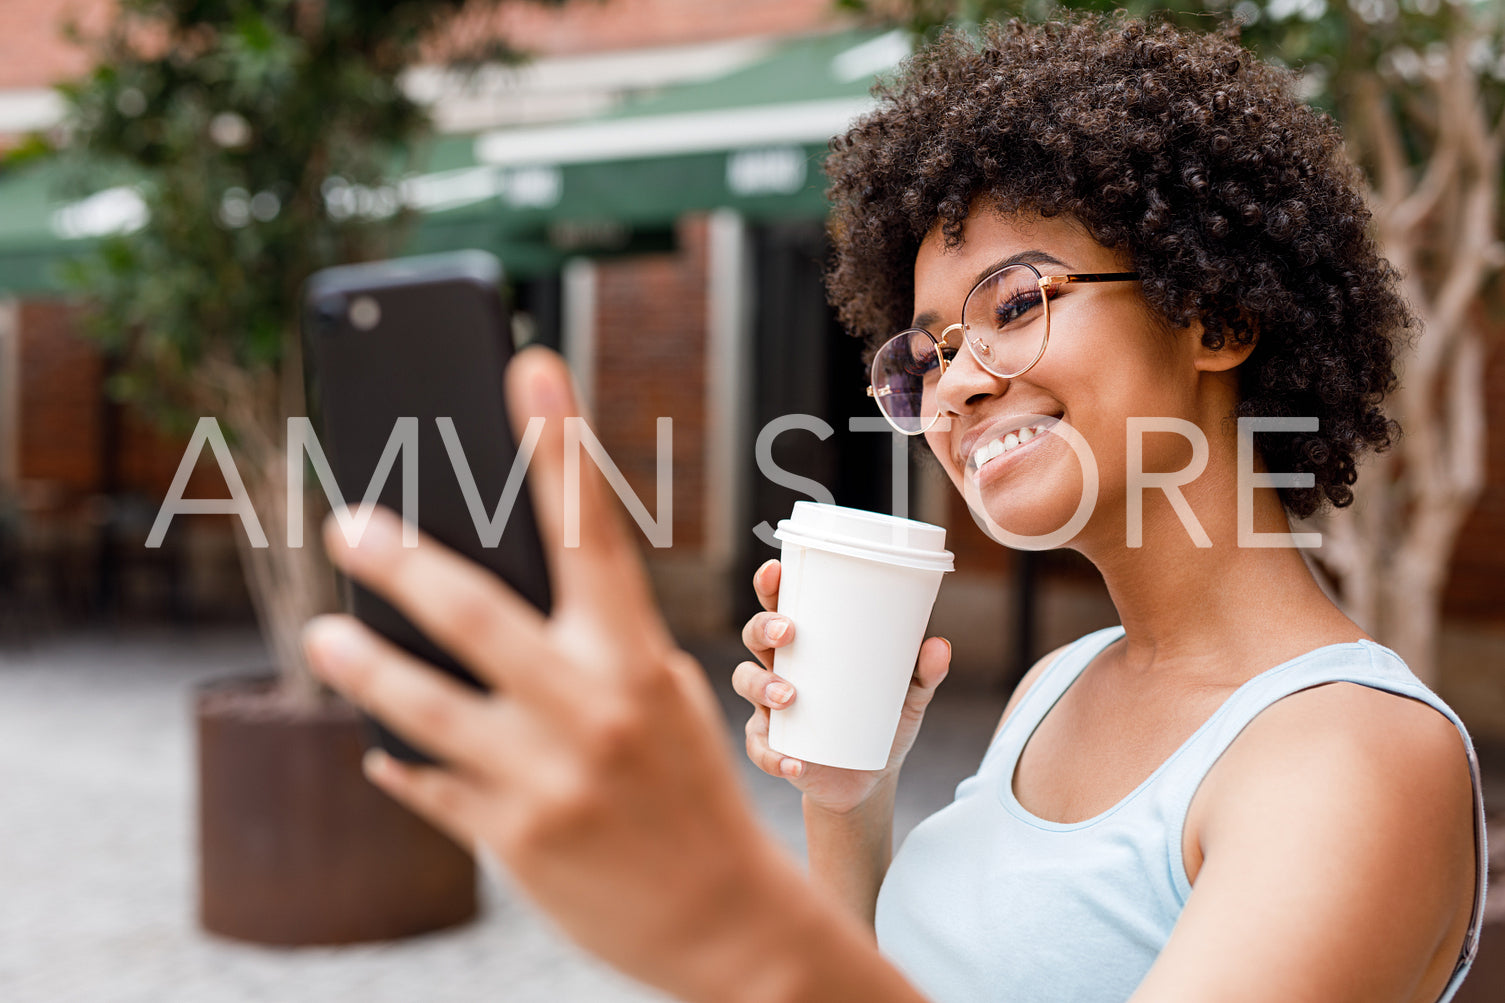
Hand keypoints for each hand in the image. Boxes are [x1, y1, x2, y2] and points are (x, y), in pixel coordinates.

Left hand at [303, 348, 810, 1002]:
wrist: (726, 921)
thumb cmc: (689, 790)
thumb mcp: (662, 700)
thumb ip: (590, 650)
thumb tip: (488, 600)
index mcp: (639, 658)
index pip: (593, 532)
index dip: (560, 444)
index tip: (529, 368)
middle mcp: (593, 709)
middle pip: (475, 613)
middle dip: (403, 561)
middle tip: (348, 526)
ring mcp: (548, 778)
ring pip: (425, 706)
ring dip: (363, 667)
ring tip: (323, 640)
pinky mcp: (513, 840)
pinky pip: (430, 785)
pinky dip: (399, 764)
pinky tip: (376, 750)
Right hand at [732, 558, 951, 815]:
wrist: (871, 778)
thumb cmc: (882, 721)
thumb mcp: (908, 696)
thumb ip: (924, 674)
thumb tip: (939, 645)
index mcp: (809, 645)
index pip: (782, 605)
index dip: (771, 586)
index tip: (777, 569)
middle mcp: (782, 668)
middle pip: (754, 635)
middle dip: (763, 628)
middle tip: (788, 632)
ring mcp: (771, 707)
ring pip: (745, 682)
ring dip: (762, 686)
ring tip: (789, 697)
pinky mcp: (774, 745)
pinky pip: (759, 747)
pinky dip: (773, 756)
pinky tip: (794, 763)